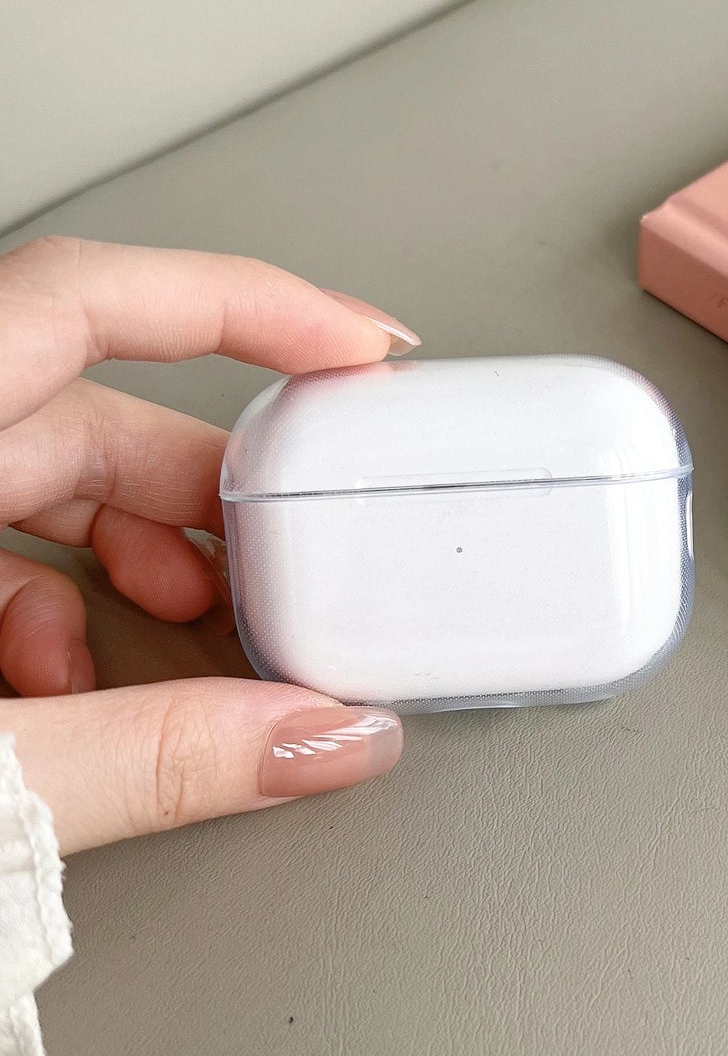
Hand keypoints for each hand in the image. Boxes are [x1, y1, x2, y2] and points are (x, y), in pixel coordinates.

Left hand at [0, 237, 421, 852]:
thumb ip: (152, 759)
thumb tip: (322, 741)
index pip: (83, 296)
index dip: (239, 305)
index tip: (356, 350)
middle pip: (88, 405)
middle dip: (213, 494)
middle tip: (301, 554)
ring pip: (42, 473)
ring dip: (137, 558)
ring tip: (186, 632)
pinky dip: (56, 604)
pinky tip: (67, 689)